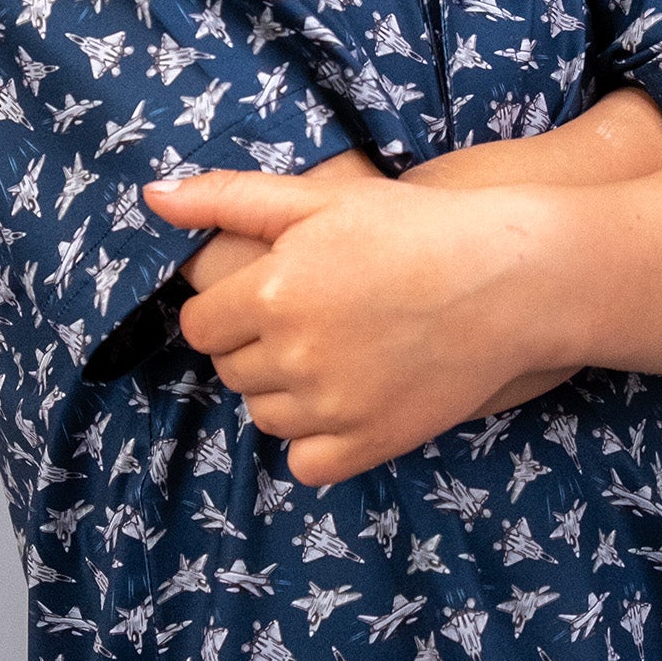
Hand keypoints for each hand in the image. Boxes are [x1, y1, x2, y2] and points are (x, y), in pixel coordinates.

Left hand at [145, 169, 549, 484]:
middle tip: (311, 321)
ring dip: (284, 393)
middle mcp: (292, 353)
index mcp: (271, 291)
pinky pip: (306, 464)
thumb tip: (151, 197)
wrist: (510, 279)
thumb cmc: (414, 229)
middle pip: (231, 373)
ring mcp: (331, 405)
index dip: (227, 313)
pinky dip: (317, 442)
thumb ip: (229, 199)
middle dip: (256, 349)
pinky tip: (347, 402)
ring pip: (265, 417)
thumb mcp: (321, 198)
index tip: (268, 299)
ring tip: (334, 356)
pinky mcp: (369, 442)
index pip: (200, 328)